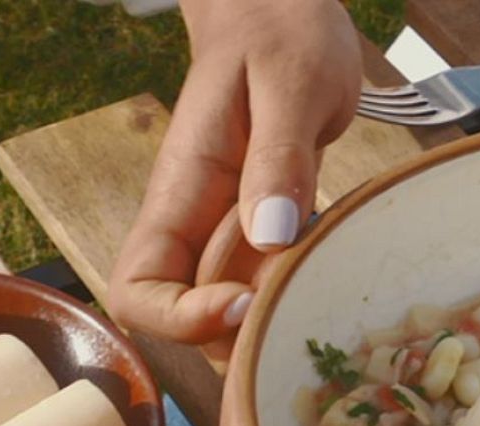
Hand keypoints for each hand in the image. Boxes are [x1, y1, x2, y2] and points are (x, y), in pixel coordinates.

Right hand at [106, 0, 360, 345]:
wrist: (284, 10)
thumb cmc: (280, 32)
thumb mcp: (291, 81)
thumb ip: (279, 156)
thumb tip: (270, 235)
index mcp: (181, 191)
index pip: (137, 289)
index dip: (181, 318)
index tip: (245, 302)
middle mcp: (197, 224)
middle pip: (183, 321)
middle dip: (235, 338)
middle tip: (302, 310)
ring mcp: (232, 232)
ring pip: (231, 315)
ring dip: (274, 322)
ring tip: (330, 291)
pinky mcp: (269, 230)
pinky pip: (273, 283)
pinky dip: (302, 293)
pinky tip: (342, 271)